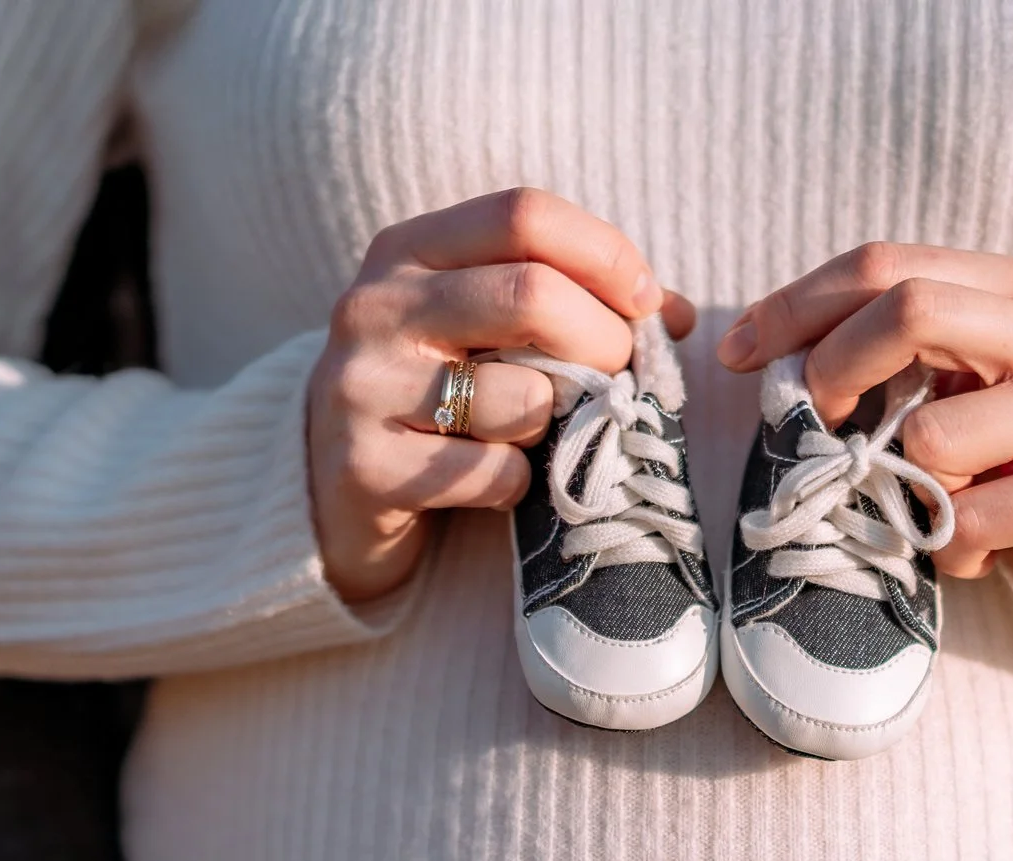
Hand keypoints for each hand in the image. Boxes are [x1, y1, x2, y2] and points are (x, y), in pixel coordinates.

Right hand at [306, 188, 695, 602]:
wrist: (337, 495)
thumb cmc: (441, 396)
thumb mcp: (489, 328)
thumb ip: (573, 301)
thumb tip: (675, 312)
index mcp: (407, 249)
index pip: (523, 213)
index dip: (604, 253)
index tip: (645, 301)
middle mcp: (374, 305)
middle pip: (530, 295)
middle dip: (604, 341)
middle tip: (619, 375)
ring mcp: (363, 386)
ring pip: (521, 396)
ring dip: (558, 423)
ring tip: (533, 432)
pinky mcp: (367, 468)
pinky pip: (494, 472)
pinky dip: (520, 483)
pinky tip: (496, 480)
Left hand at [717, 243, 1012, 601]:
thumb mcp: (969, 373)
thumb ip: (892, 346)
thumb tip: (762, 354)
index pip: (887, 264)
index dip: (798, 305)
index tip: (739, 352)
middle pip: (912, 309)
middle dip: (835, 365)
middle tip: (811, 417)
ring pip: (934, 436)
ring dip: (909, 484)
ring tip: (941, 498)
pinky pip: (971, 522)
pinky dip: (952, 548)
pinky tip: (978, 545)